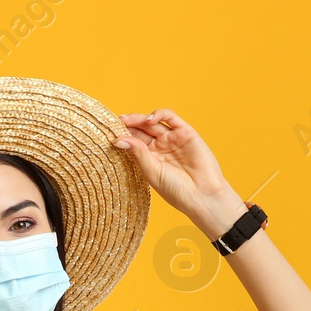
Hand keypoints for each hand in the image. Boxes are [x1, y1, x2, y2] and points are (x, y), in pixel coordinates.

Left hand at [114, 109, 246, 236]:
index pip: (132, 141)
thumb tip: (118, 139)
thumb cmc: (176, 190)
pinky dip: (159, 114)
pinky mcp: (186, 132)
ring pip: (153, 122)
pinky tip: (149, 120)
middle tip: (115, 122)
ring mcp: (172, 138)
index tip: (107, 132)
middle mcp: (160, 146)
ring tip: (127, 120)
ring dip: (139, 118)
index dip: (121, 135)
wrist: (202, 195)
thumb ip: (137, 153)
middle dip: (127, 124)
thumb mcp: (152, 171)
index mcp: (149, 158)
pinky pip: (170, 118)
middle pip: (140, 129)